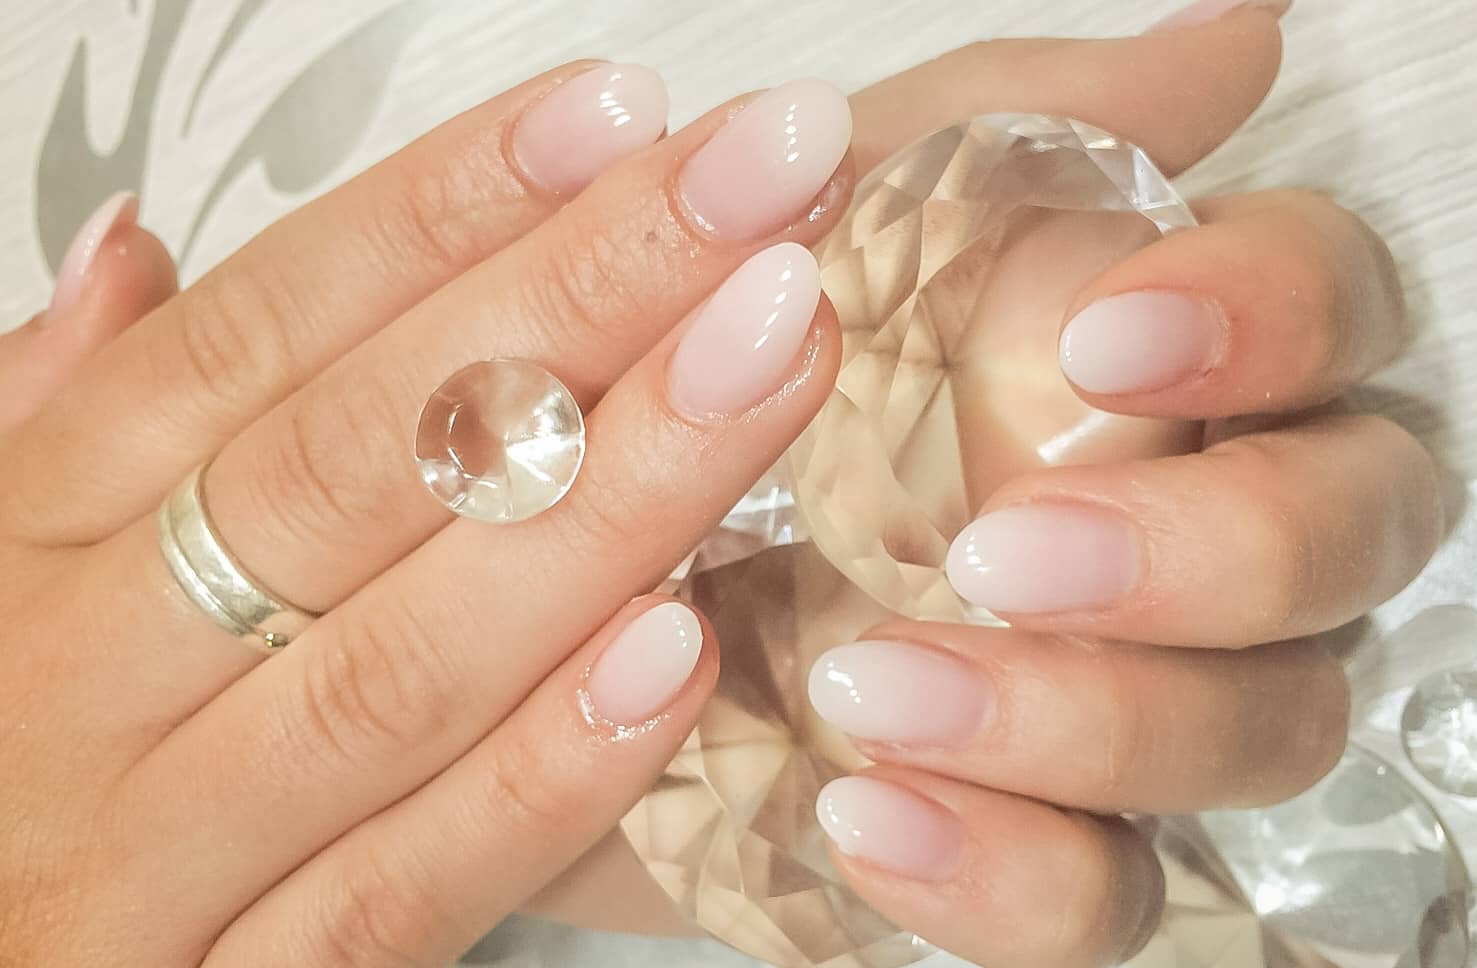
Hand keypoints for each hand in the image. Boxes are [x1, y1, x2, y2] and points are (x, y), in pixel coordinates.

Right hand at [2, 57, 861, 963]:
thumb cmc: (9, 761)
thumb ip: (68, 422)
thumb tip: (136, 251)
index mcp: (36, 548)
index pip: (256, 338)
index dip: (442, 213)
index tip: (618, 117)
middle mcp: (81, 684)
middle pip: (354, 462)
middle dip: (579, 305)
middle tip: (765, 186)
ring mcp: (146, 863)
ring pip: (401, 665)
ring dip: (613, 501)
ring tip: (774, 353)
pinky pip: (398, 897)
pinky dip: (543, 778)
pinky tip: (684, 649)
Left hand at [801, 8, 1443, 967]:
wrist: (563, 564)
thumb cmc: (722, 379)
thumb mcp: (829, 219)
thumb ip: (1019, 125)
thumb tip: (1234, 33)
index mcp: (1159, 359)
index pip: (1328, 311)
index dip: (1269, 313)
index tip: (1112, 333)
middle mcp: (1183, 525)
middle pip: (1341, 538)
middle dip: (1218, 549)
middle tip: (1014, 548)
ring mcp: (1121, 691)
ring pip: (1255, 728)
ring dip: (1093, 720)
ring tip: (876, 686)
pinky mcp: (1030, 833)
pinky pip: (1106, 892)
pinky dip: (1006, 868)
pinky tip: (872, 810)